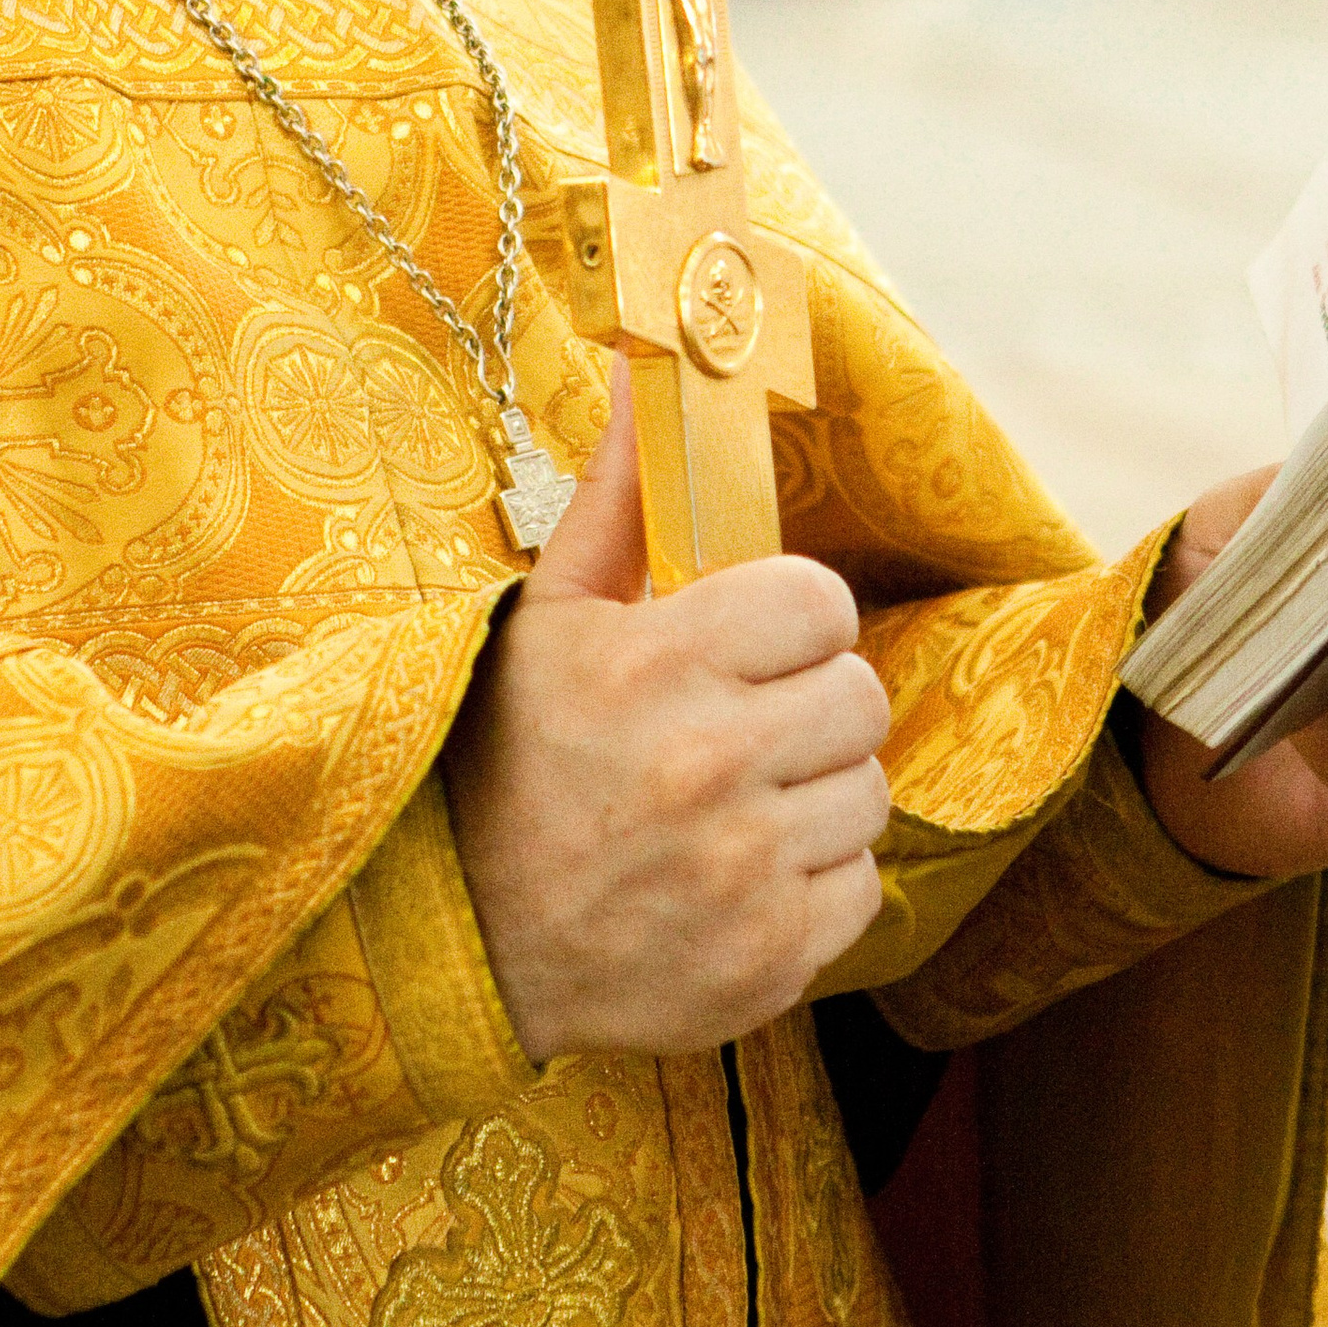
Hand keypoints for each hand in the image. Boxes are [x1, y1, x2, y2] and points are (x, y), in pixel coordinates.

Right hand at [443, 365, 889, 1060]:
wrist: (459, 941)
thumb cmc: (503, 762)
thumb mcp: (546, 619)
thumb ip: (620, 498)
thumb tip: (647, 366)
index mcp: (656, 665)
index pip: (818, 601)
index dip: (788, 622)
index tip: (745, 647)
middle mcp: (709, 766)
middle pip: (860, 696)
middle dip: (808, 706)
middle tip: (742, 727)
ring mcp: (745, 871)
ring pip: (868, 793)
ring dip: (813, 795)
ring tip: (732, 806)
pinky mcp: (771, 960)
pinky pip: (860, 888)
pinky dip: (812, 884)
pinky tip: (738, 877)